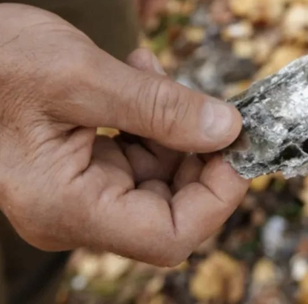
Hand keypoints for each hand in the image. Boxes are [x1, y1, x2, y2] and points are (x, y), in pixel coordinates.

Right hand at [0, 3, 247, 265]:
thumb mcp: (79, 75)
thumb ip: (158, 108)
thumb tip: (226, 129)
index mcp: (69, 206)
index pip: (170, 235)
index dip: (218, 196)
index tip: (238, 145)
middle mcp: (76, 210)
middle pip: (172, 207)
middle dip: (201, 153)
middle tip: (211, 103)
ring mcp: (79, 189)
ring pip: (159, 175)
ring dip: (174, 125)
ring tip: (150, 72)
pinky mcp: (81, 166)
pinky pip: (136, 152)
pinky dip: (151, 117)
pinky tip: (139, 75)